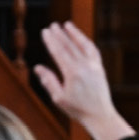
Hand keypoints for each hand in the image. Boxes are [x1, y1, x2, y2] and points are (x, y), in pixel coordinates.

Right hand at [34, 21, 133, 139]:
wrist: (100, 115)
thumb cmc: (77, 109)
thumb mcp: (58, 97)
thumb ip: (49, 81)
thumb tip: (38, 67)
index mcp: (73, 73)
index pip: (59, 52)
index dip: (51, 41)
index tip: (45, 32)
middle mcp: (84, 66)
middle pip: (70, 46)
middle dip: (60, 35)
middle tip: (52, 25)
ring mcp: (94, 66)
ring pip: (83, 45)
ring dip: (75, 34)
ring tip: (67, 24)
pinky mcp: (99, 68)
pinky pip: (92, 50)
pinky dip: (86, 42)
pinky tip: (80, 38)